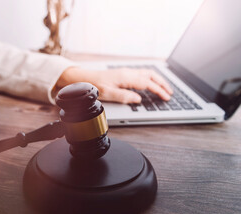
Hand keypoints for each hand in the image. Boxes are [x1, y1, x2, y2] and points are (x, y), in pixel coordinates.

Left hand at [56, 67, 172, 103]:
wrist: (84, 78)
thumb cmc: (94, 85)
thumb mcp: (108, 94)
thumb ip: (124, 97)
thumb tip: (138, 99)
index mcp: (126, 77)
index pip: (147, 83)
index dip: (159, 90)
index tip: (166, 97)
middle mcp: (128, 72)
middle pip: (151, 75)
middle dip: (162, 83)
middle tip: (170, 92)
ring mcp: (126, 72)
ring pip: (147, 73)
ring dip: (157, 79)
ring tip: (164, 88)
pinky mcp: (123, 74)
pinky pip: (141, 74)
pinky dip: (150, 78)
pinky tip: (150, 83)